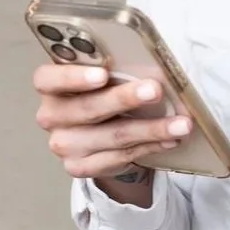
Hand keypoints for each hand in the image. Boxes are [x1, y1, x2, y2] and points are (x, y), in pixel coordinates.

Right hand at [33, 64, 190, 179]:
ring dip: (151, 129)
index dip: (74, 76)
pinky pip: (120, 157)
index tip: (103, 74)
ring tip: (181, 123)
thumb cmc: (103, 88)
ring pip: (112, 136)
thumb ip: (113, 66)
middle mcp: (52, 115)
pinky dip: (150, 146)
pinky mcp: (79, 167)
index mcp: (51, 84)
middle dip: (126, 98)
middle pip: (88, 108)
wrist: (99, 128)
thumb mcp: (103, 71)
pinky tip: (170, 140)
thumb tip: (149, 62)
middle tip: (156, 90)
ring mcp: (63, 144)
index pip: (48, 78)